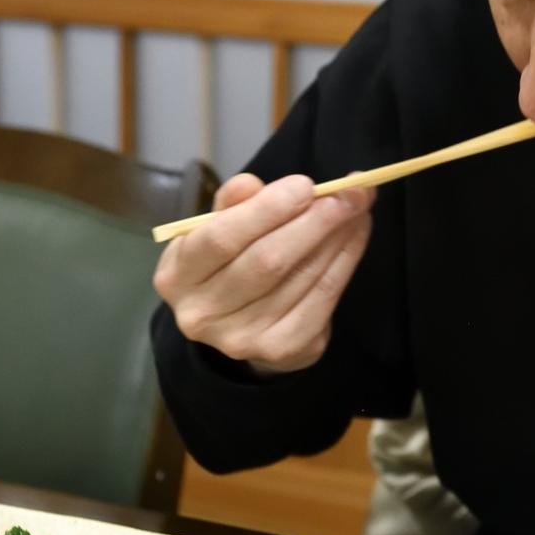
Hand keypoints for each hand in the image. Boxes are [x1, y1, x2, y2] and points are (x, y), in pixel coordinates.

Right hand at [152, 173, 373, 373]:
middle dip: (314, 221)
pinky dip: (345, 261)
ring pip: (301, 278)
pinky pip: (322, 299)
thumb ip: (233, 204)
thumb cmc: (227, 262)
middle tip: (349, 193)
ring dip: (338, 237)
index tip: (306, 185)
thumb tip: (251, 185)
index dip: (267, 209)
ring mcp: (242, 339)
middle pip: (267, 261)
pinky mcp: (281, 349)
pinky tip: (356, 234)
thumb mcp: (217, 228)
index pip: (221, 238)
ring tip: (357, 206)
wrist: (239, 325)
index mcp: (177, 276)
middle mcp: (202, 314)